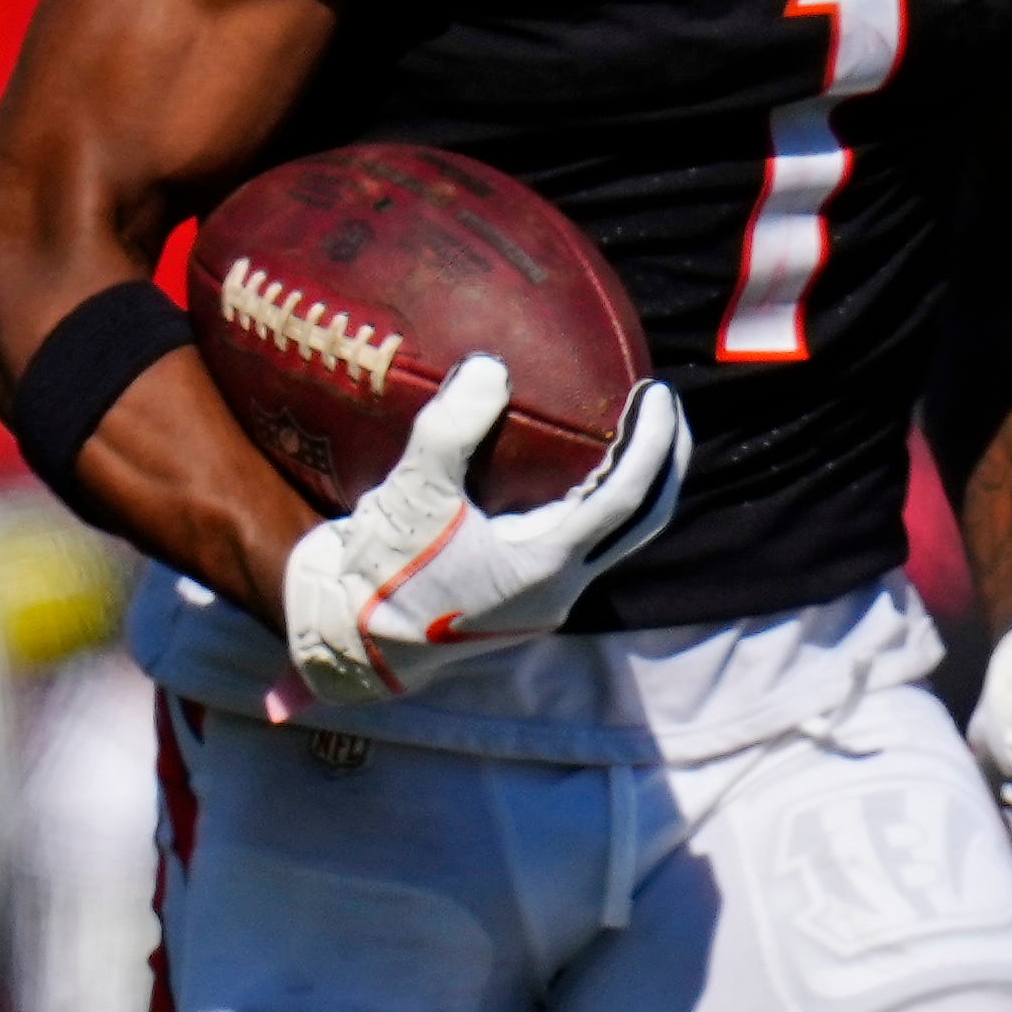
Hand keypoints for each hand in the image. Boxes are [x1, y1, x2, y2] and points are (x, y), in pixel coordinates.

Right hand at [277, 355, 687, 708]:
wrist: (346, 643)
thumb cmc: (381, 578)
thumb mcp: (412, 496)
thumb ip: (451, 430)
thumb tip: (490, 368)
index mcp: (546, 570)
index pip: (625, 500)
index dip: (652, 444)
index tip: (658, 394)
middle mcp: (557, 588)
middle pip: (639, 524)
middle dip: (665, 466)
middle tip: (664, 408)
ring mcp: (540, 595)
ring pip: (612, 536)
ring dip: (630, 485)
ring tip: (628, 430)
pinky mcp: (516, 592)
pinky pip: (572, 538)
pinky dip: (586, 498)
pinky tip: (568, 464)